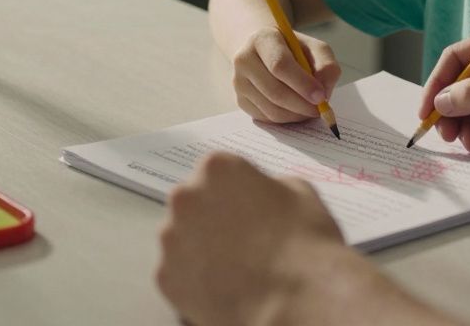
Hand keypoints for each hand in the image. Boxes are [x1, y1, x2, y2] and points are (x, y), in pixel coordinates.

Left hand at [157, 152, 344, 325]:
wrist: (295, 301)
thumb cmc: (303, 245)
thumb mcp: (301, 192)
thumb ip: (271, 185)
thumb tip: (264, 193)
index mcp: (217, 169)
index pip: (218, 171)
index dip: (236, 190)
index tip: (247, 205)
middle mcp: (186, 198)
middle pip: (193, 202)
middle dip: (212, 216)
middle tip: (242, 237)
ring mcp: (171, 239)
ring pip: (182, 237)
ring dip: (201, 246)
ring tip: (236, 265)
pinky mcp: (166, 277)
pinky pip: (178, 272)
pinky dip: (196, 278)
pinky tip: (225, 284)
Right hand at [231, 27, 340, 122]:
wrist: (265, 51)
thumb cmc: (293, 49)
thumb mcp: (314, 47)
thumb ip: (326, 65)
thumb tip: (323, 94)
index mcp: (262, 39)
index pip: (280, 65)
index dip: (302, 84)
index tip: (321, 96)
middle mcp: (244, 59)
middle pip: (274, 91)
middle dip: (302, 105)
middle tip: (321, 109)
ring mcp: (239, 82)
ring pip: (271, 110)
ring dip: (296, 115)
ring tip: (310, 109)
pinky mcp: (240, 100)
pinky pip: (266, 118)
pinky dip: (286, 119)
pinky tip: (296, 109)